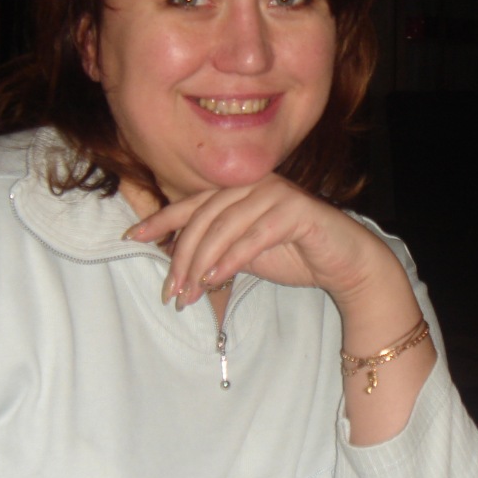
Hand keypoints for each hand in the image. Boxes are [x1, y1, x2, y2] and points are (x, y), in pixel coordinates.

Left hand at [125, 174, 389, 310]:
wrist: (344, 263)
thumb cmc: (294, 255)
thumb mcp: (244, 252)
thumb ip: (215, 249)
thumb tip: (177, 263)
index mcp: (238, 190)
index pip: (191, 203)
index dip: (160, 219)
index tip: (133, 237)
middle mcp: (254, 184)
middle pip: (203, 216)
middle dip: (182, 256)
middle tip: (171, 291)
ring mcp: (276, 194)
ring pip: (225, 226)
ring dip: (202, 262)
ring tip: (190, 293)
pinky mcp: (296, 211)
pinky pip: (254, 236)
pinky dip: (232, 257)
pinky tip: (217, 277)